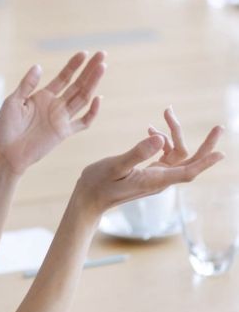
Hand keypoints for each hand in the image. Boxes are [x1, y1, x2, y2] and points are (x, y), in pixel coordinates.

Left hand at [0, 51, 105, 174]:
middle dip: (89, 70)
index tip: (84, 53)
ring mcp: (61, 119)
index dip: (73, 65)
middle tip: (102, 54)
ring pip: (83, 98)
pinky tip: (98, 98)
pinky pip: (83, 122)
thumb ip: (26, 85)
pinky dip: (92, 112)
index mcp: (42, 96)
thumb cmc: (4, 128)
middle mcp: (55, 105)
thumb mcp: (12, 102)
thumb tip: (38, 66)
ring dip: (93, 83)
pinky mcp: (64, 133)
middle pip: (77, 85)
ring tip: (102, 68)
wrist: (5, 152)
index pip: (63, 78)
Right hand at [74, 113, 223, 217]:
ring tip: (166, 113)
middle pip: (190, 161)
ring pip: (176, 154)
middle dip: (204, 145)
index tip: (222, 153)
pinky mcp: (149, 173)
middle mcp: (160, 179)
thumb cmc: (99, 184)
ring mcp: (156, 176)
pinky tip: (150, 130)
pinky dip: (163, 141)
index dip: (205, 162)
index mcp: (155, 179)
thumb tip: (160, 138)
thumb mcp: (116, 166)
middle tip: (219, 128)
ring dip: (174, 134)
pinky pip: (165, 156)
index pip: (188, 172)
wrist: (89, 198)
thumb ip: (138, 153)